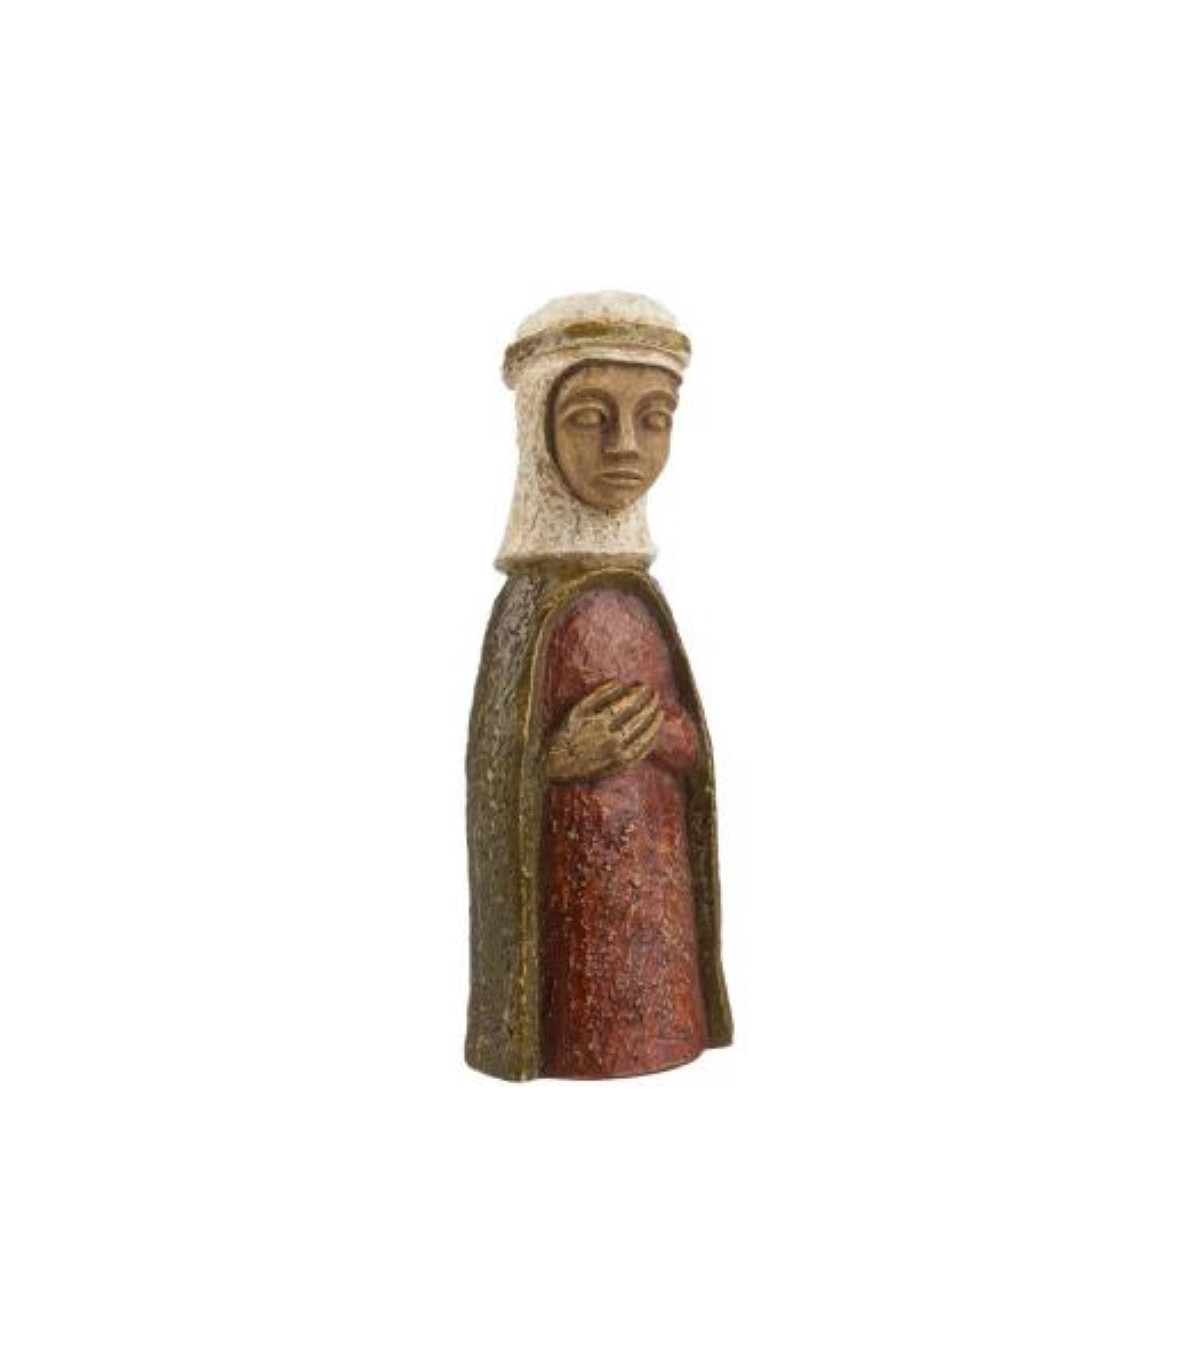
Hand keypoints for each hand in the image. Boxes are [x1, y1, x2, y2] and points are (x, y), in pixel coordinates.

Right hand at [545, 680, 663, 781]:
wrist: (557, 764)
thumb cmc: (566, 733)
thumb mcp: (577, 710)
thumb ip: (599, 695)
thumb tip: (620, 683)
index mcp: (599, 723)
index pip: (627, 705)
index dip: (638, 694)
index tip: (644, 686)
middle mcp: (610, 739)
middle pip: (638, 719)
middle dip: (649, 704)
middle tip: (656, 694)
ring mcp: (617, 754)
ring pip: (643, 736)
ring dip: (654, 722)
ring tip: (660, 710)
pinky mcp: (619, 766)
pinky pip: (641, 753)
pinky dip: (650, 741)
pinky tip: (654, 732)